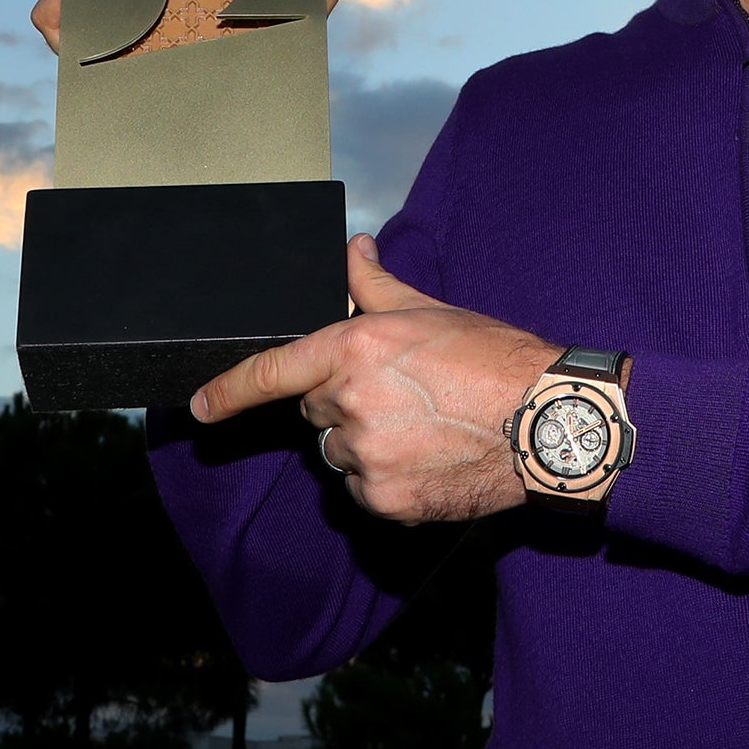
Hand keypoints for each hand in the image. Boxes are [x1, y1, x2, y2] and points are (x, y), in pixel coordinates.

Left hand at [193, 235, 560, 522]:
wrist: (547, 421)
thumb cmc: (496, 358)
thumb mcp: (431, 310)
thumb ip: (376, 286)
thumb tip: (352, 250)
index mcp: (355, 348)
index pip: (272, 372)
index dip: (228, 391)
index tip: (200, 407)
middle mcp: (351, 402)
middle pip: (316, 410)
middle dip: (345, 401)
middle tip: (405, 394)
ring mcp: (366, 454)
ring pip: (340, 451)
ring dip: (367, 443)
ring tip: (425, 428)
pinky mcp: (385, 497)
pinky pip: (364, 489)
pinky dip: (388, 478)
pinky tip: (430, 459)